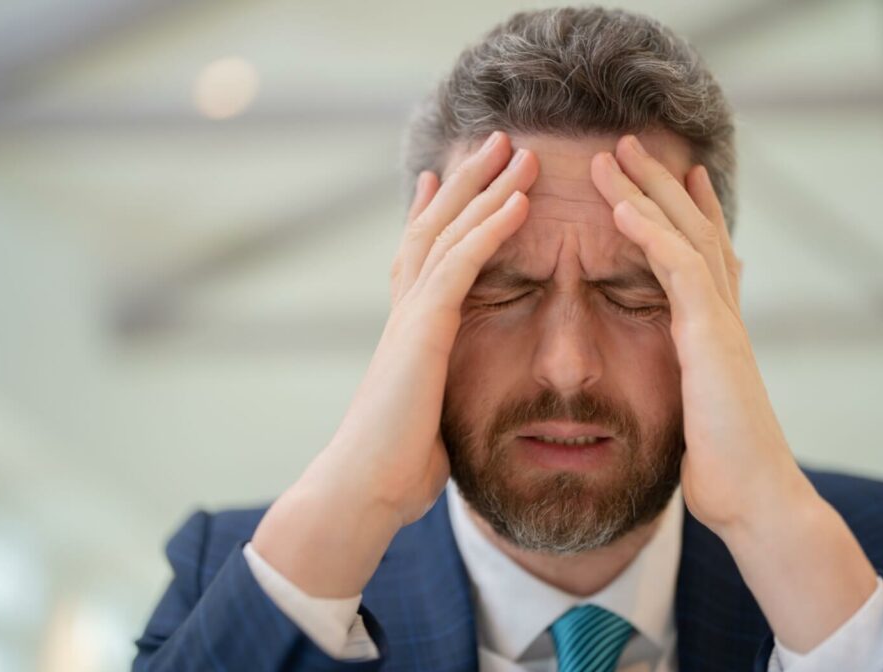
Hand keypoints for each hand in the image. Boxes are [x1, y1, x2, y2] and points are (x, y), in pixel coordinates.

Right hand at [253, 131, 538, 595]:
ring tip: (516, 150)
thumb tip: (450, 409)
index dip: (434, 213)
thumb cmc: (396, 466)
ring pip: (448, 231)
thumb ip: (441, 393)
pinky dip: (491, 228)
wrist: (364, 490)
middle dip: (466, 182)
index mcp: (408, 329)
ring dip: (484, 187)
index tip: (444, 180)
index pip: (420, 256)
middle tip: (494, 143)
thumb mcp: (428, 416)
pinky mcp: (423, 330)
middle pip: (434, 227)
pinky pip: (462, 264)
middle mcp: (405, 311)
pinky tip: (518, 200)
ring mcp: (411, 316)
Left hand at [590, 134, 804, 535]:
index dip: (686, 212)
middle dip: (661, 183)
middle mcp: (721, 316)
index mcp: (714, 331)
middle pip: (693, 229)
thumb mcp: (700, 409)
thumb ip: (691, 378)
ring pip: (685, 235)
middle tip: (631, 143)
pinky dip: (651, 234)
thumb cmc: (725, 467)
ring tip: (616, 152)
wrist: (756, 501)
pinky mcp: (711, 338)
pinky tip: (622, 208)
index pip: (701, 255)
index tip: (669, 177)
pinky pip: (678, 270)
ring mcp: (720, 322)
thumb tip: (684, 376)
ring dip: (648, 190)